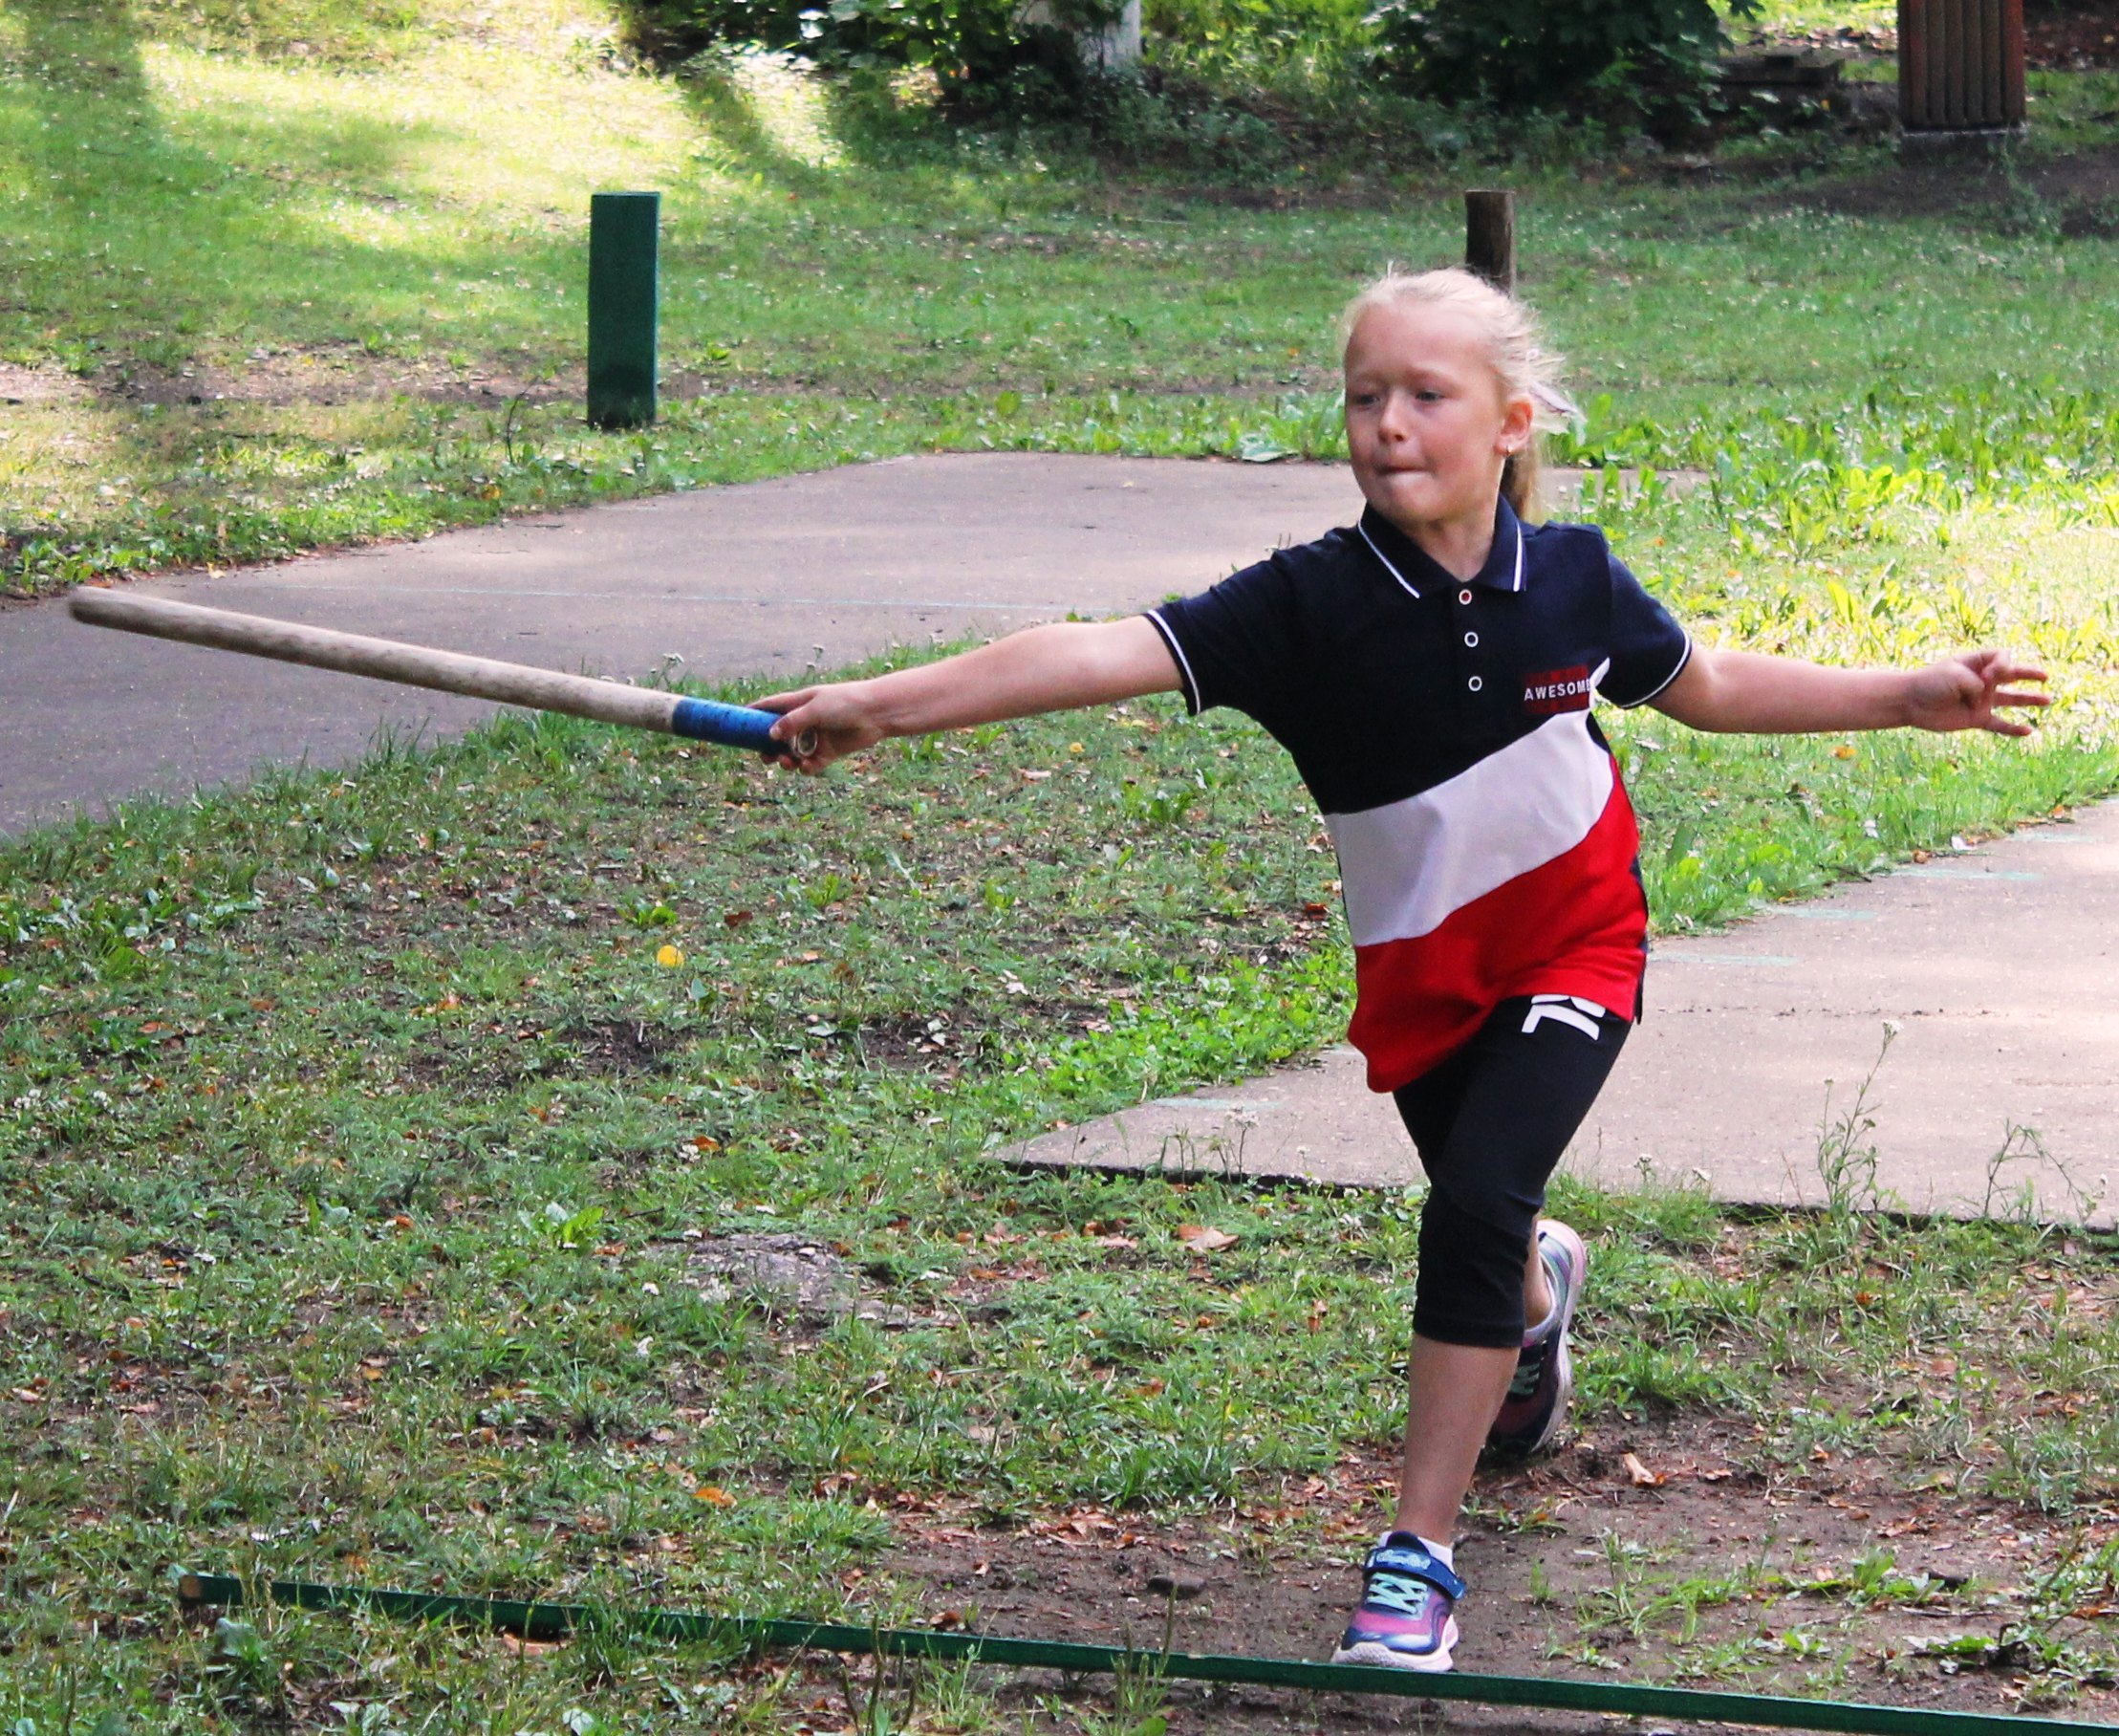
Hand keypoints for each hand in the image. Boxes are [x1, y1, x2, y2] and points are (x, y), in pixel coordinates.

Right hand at [754, 679, 887, 773]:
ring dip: (785, 760)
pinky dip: (805, 768)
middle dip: (768, 746)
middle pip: (778, 736)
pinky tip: (805, 766)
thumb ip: (792, 722)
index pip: (770, 707)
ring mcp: (816, 737)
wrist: (876, 713)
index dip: (753, 713)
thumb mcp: (814, 709)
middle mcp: (805, 721)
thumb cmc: (845, 702)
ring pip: (792, 753)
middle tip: (763, 756)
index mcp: (798, 703)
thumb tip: (770, 734)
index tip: (736, 722)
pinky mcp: (828, 752)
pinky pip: (810, 764)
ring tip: (785, 762)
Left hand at [1903, 651, 2051, 736]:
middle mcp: (1982, 680)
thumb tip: (1985, 700)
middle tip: (2044, 676)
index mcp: (1976, 663)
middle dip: (2028, 674)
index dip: (2003, 666)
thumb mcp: (1956, 675)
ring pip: (2010, 699)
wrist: (1910, 702)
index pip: (2002, 658)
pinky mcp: (1976, 718)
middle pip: (2011, 675)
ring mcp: (1981, 700)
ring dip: (2029, 699)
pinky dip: (2012, 729)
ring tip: (2048, 700)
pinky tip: (2029, 732)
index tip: (1989, 676)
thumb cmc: (1930, 683)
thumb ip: (1978, 684)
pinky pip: (1998, 724)